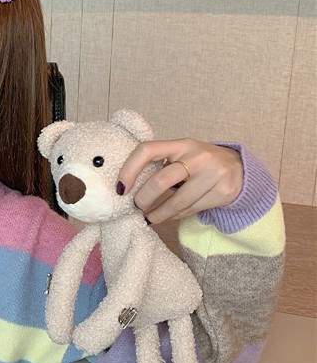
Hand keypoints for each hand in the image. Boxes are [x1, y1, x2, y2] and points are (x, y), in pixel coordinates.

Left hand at [117, 139, 243, 224]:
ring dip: (158, 214)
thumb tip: (128, 185)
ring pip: (178, 201)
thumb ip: (161, 162)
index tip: (120, 187)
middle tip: (136, 206)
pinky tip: (168, 217)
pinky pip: (192, 209)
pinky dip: (175, 216)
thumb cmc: (200, 162)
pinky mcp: (222, 192)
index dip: (129, 169)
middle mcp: (197, 156)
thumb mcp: (183, 153)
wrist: (241, 167)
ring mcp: (213, 174)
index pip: (147, 150)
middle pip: (162, 180)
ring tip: (148, 218)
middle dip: (144, 198)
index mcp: (181, 144)